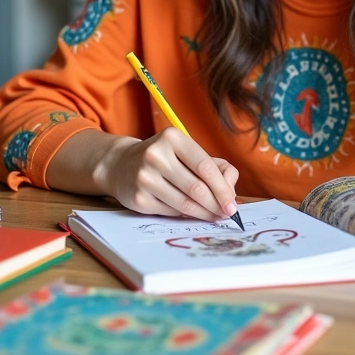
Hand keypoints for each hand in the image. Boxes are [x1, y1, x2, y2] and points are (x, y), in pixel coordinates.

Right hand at [99, 128, 239, 221]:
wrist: (122, 165)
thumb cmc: (165, 158)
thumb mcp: (189, 152)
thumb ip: (216, 166)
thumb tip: (231, 190)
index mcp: (172, 138)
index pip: (205, 167)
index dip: (222, 188)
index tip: (233, 204)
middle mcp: (156, 155)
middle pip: (196, 187)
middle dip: (216, 204)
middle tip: (227, 214)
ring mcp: (144, 177)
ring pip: (184, 203)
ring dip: (204, 213)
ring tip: (215, 216)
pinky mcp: (137, 198)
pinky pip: (170, 212)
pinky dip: (186, 215)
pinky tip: (194, 214)